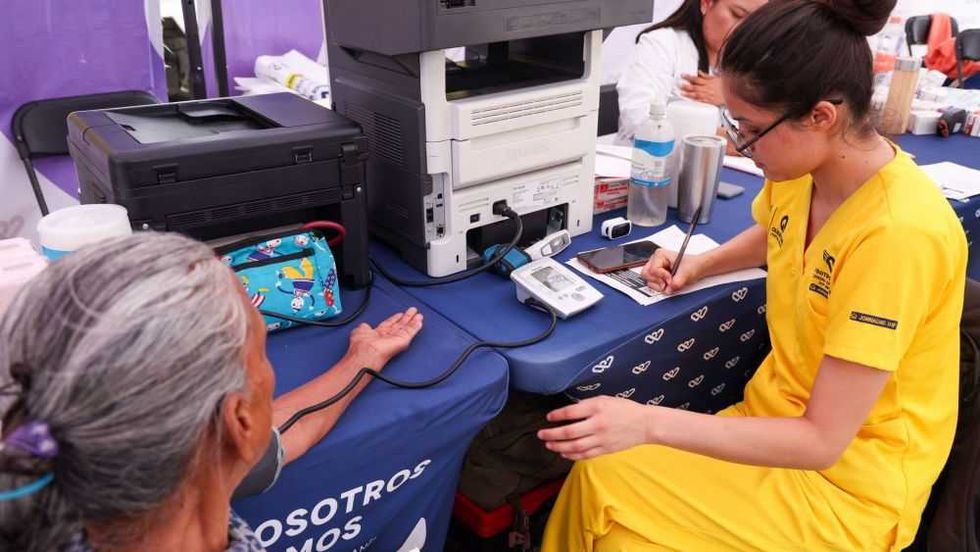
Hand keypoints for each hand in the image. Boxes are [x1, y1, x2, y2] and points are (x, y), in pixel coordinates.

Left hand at [346, 308, 422, 369]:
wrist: (367, 353)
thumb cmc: (361, 346)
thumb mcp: (360, 331)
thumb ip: (364, 327)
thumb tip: (365, 325)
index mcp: (378, 335)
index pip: (389, 325)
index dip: (394, 319)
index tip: (400, 314)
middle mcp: (388, 338)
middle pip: (399, 326)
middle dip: (406, 318)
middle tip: (412, 312)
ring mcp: (396, 340)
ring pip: (407, 329)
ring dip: (413, 321)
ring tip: (418, 315)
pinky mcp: (403, 341)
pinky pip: (410, 332)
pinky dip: (415, 326)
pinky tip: (419, 321)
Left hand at [538, 396, 652, 459]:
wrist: (645, 424)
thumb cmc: (624, 409)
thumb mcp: (605, 400)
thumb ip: (587, 405)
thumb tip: (568, 412)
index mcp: (597, 407)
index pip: (570, 413)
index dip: (556, 415)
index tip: (549, 417)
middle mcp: (597, 424)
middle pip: (569, 432)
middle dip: (552, 434)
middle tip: (541, 434)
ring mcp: (601, 439)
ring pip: (575, 446)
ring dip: (558, 446)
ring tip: (548, 444)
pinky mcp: (605, 449)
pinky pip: (585, 454)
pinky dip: (572, 455)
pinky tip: (563, 453)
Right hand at [640, 249, 704, 293]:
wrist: (697, 268)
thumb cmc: (692, 265)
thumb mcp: (686, 273)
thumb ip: (677, 282)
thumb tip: (669, 288)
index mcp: (660, 255)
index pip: (653, 269)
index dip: (662, 277)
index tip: (671, 279)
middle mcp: (655, 261)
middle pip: (646, 274)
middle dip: (657, 281)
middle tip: (668, 283)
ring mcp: (655, 269)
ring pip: (648, 280)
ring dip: (658, 285)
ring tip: (669, 283)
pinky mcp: (657, 276)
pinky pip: (652, 284)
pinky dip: (659, 287)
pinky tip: (668, 285)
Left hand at [680, 72, 724, 105]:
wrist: (732, 93)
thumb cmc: (725, 85)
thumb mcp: (716, 77)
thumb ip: (706, 76)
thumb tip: (699, 72)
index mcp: (709, 82)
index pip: (696, 79)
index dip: (689, 77)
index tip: (682, 75)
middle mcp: (707, 88)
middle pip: (695, 87)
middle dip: (686, 86)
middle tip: (679, 85)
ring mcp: (708, 95)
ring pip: (697, 94)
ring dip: (688, 94)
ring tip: (681, 93)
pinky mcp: (710, 101)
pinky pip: (702, 101)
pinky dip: (695, 100)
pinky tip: (690, 100)